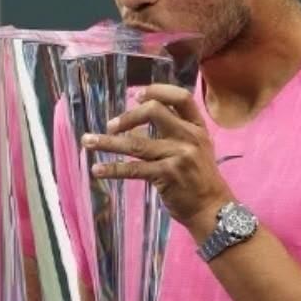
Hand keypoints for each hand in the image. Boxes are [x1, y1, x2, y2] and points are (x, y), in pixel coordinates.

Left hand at [81, 84, 233, 234]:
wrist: (212, 209)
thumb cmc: (200, 179)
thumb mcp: (196, 148)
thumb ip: (174, 132)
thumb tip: (135, 124)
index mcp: (197, 127)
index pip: (181, 97)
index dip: (157, 91)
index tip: (137, 95)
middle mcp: (189, 137)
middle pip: (155, 112)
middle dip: (128, 116)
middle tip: (110, 126)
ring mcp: (179, 155)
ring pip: (136, 143)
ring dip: (108, 143)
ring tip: (87, 141)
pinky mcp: (167, 175)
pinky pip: (134, 168)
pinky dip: (113, 169)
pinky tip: (98, 170)